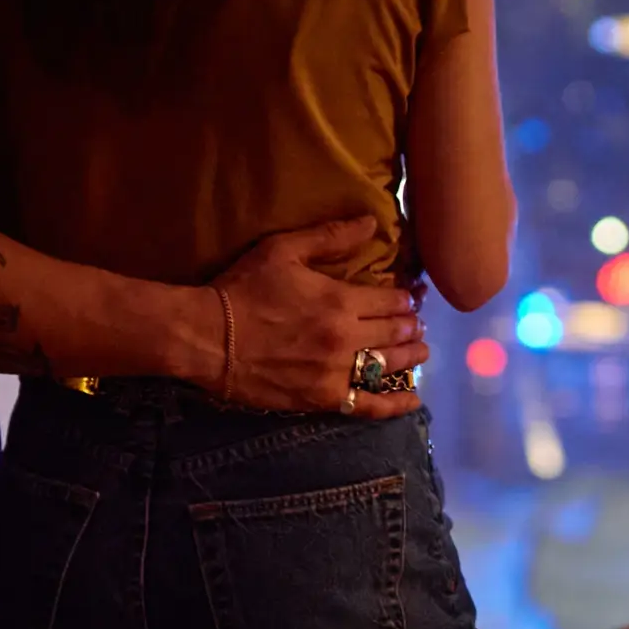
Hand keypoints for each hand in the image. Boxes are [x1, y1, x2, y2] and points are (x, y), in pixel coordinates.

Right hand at [211, 217, 426, 415]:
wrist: (207, 337)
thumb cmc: (243, 289)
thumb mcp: (283, 250)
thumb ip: (330, 237)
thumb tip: (371, 222)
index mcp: (341, 301)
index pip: (392, 301)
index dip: (406, 299)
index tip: (412, 298)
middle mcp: (346, 339)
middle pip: (396, 333)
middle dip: (412, 327)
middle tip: (418, 325)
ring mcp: (336, 372)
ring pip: (390, 367)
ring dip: (412, 358)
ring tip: (421, 352)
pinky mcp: (322, 398)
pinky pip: (368, 406)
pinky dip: (394, 406)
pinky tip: (413, 402)